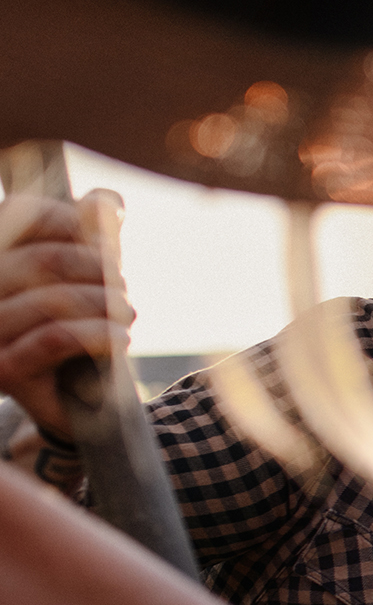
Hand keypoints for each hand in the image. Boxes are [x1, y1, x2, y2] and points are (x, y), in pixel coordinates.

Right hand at [0, 191, 132, 436]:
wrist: (76, 404)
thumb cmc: (78, 327)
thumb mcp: (87, 276)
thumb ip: (93, 235)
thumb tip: (108, 201)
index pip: (23, 214)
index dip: (73, 220)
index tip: (106, 245)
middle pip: (45, 258)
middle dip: (97, 270)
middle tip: (123, 289)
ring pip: (52, 299)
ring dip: (104, 304)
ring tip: (128, 314)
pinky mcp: (3, 371)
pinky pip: (54, 339)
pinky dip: (96, 335)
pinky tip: (121, 339)